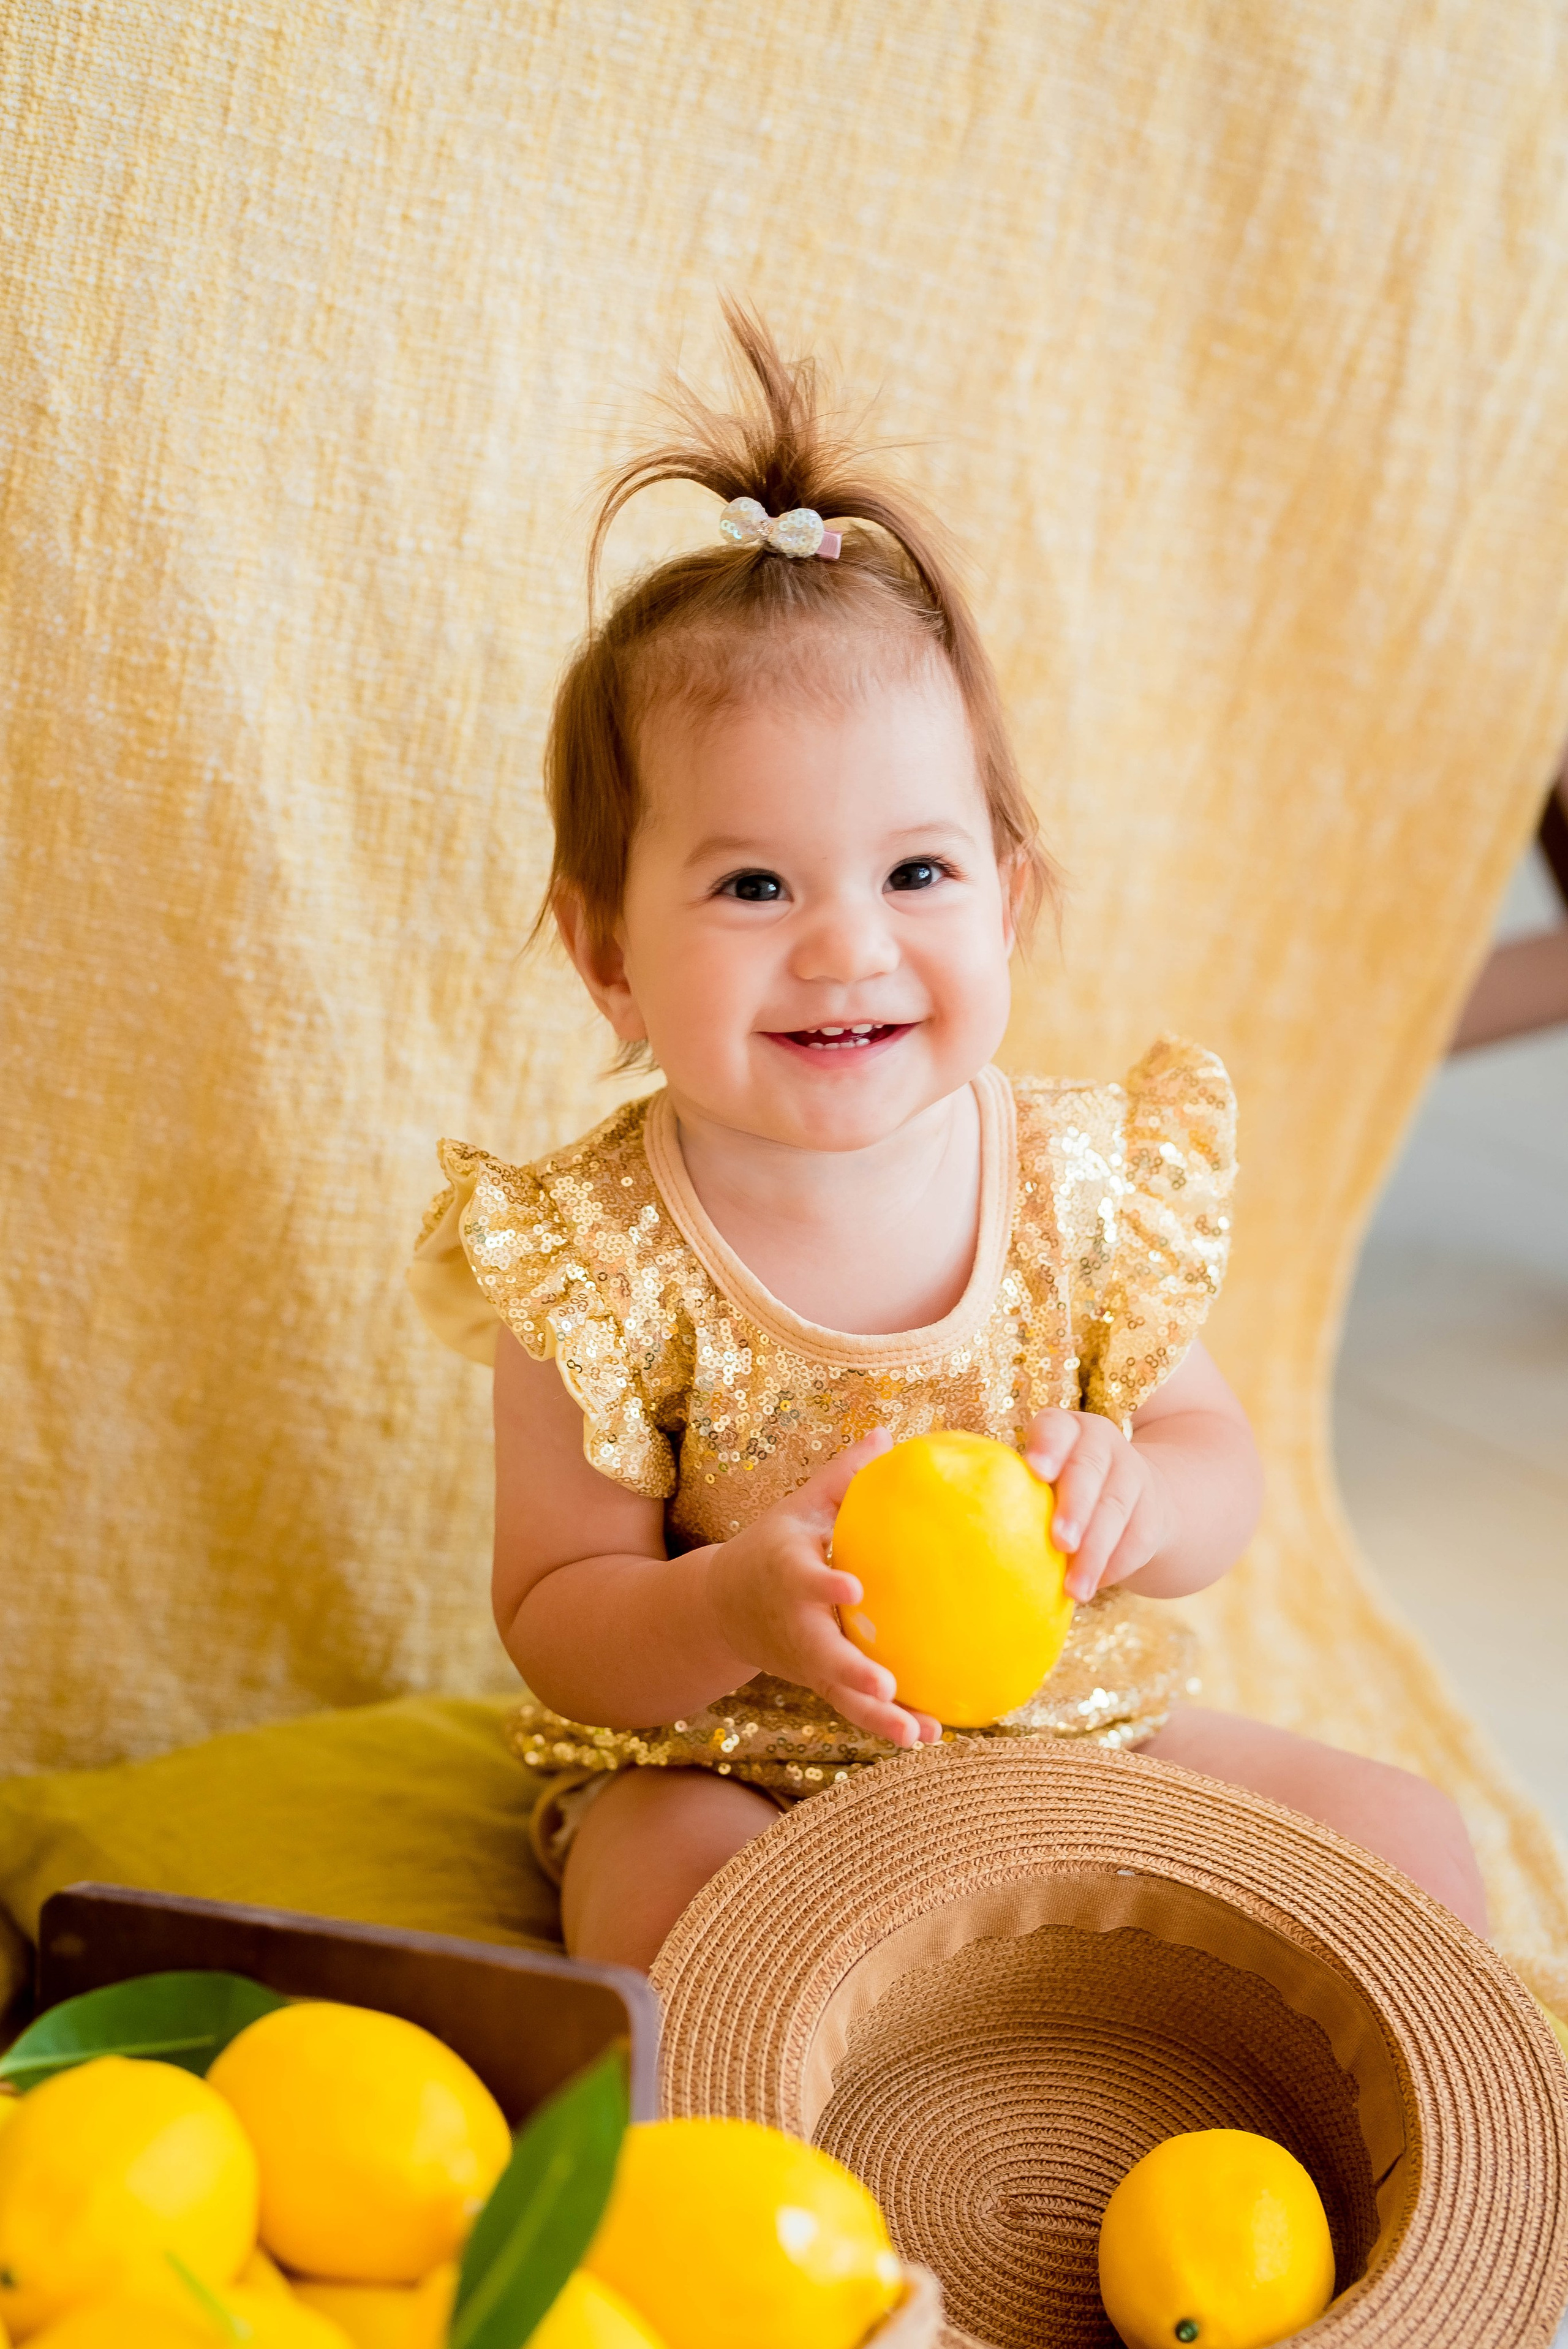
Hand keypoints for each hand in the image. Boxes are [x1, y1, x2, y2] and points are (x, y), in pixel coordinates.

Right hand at [703, 1429, 941, 1750]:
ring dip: (877, 1719)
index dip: (824, 1587)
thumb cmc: (775, 1546)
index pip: (803, 1580)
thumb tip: (887, 1434)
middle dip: (851, 1674)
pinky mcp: (819, 1683)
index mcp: (786, 1574)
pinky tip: (931, 1735)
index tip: (853, 1589)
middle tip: (886, 1686)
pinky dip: (887, 1724)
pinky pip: (853, 1708)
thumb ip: (842, 1476)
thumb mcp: (798, 1507)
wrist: (722, 1608)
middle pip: (821, 1655)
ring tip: (919, 1735)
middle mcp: (794, 1624)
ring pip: (839, 1695)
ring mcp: (806, 1661)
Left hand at [1023, 1408, 1178, 1603]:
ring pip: (1115, 1509)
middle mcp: (1101, 1444)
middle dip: (1075, 1506)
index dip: (1048, 1446)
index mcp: (1065, 1429)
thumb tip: (964, 1523)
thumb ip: (1013, 1488)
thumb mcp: (1044, 1476)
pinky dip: (1115, 1565)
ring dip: (1094, 1551)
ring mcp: (1132, 1475)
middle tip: (1060, 1542)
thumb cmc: (1059, 1489)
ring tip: (1075, 1589)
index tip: (1036, 1470)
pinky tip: (1095, 1586)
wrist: (1131, 1497)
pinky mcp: (1152, 1512)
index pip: (1057, 1428)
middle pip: (1089, 1469)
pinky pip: (1137, 1538)